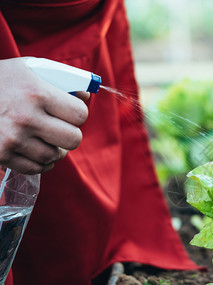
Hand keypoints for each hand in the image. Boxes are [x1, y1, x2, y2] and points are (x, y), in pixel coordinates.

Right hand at [0, 58, 88, 173]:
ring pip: (55, 156)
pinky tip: (36, 150)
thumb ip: (61, 80)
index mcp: (36, 93)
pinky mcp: (1, 155)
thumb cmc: (0, 80)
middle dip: (70, 134)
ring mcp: (12, 139)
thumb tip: (86, 96)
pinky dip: (41, 162)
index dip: (77, 113)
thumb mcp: (29, 69)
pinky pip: (36, 168)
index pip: (80, 114)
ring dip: (55, 149)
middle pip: (73, 139)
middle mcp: (25, 118)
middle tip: (61, 128)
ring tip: (46, 138)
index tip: (70, 112)